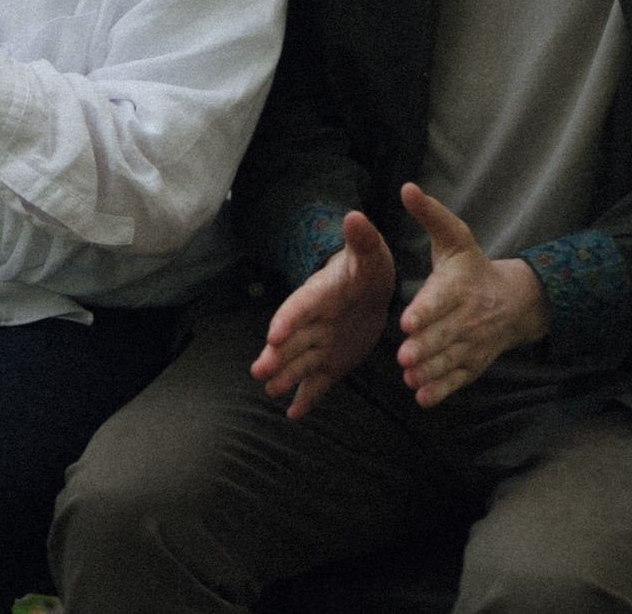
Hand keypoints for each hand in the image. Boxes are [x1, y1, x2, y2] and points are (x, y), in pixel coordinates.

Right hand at [253, 209, 395, 420]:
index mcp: (318, 295)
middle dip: (276, 355)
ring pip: (299, 363)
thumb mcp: (369, 253)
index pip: (299, 307)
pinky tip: (293, 414)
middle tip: (260, 371)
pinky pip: (316, 383)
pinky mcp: (330, 363)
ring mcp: (319, 344)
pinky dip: (306, 398)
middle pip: (291, 341)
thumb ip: (362, 239)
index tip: (274, 335)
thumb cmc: (367, 267)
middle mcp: (313, 322)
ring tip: (271, 391)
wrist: (371, 290)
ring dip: (285, 376)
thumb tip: (356, 216)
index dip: (287, 320)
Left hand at [394, 183, 550, 406]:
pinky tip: (423, 397)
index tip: (408, 320)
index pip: (441, 300)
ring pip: (450, 360)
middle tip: (404, 356)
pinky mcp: (474, 364)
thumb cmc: (474, 267)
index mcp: (459, 287)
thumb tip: (407, 187)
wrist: (516, 301)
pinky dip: (442, 390)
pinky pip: (459, 379)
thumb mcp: (455, 238)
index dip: (425, 312)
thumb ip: (430, 215)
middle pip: (444, 335)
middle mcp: (467, 317)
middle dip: (425, 347)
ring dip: (431, 371)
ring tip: (410, 377)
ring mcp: (472, 344)